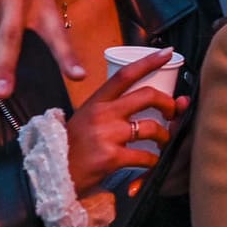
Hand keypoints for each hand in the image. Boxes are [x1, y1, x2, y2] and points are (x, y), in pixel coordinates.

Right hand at [64, 47, 184, 194]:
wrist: (54, 173)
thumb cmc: (75, 145)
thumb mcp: (88, 118)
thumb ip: (113, 109)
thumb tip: (146, 101)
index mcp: (97, 101)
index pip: (125, 75)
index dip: (149, 62)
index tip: (168, 53)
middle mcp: (102, 114)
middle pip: (147, 96)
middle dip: (168, 102)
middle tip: (173, 111)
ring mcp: (107, 135)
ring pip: (151, 127)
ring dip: (164, 135)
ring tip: (162, 141)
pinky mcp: (111, 157)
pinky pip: (145, 156)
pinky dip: (153, 160)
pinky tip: (150, 162)